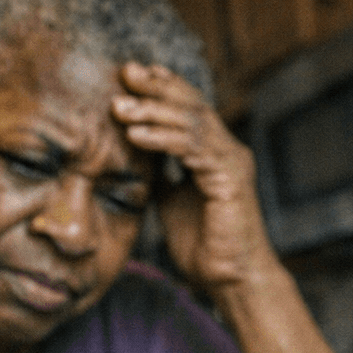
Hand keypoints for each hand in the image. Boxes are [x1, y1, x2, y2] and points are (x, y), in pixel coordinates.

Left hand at [112, 62, 281, 292]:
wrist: (230, 280)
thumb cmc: (205, 247)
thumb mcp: (171, 202)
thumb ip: (160, 175)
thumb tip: (133, 156)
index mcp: (216, 153)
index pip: (190, 108)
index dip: (163, 87)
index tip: (131, 75)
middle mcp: (228, 150)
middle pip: (192, 104)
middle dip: (157, 86)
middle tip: (125, 72)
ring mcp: (232, 162)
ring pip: (192, 122)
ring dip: (153, 111)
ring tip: (120, 106)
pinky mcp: (231, 178)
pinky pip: (192, 149)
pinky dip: (162, 139)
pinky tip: (135, 135)